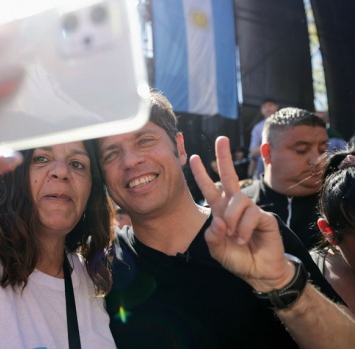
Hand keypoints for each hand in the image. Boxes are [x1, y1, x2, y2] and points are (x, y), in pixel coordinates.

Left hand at [189, 136, 294, 291]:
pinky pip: (251, 215)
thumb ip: (212, 236)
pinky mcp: (265, 217)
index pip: (210, 189)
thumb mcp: (216, 249)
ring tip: (234, 237)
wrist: (258, 272)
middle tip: (221, 139)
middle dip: (224, 158)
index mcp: (221, 211)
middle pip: (229, 177)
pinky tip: (244, 240)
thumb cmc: (236, 258)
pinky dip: (244, 230)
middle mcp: (235, 207)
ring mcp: (251, 210)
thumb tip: (219, 220)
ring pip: (237, 200)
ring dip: (232, 220)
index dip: (201, 174)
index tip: (193, 158)